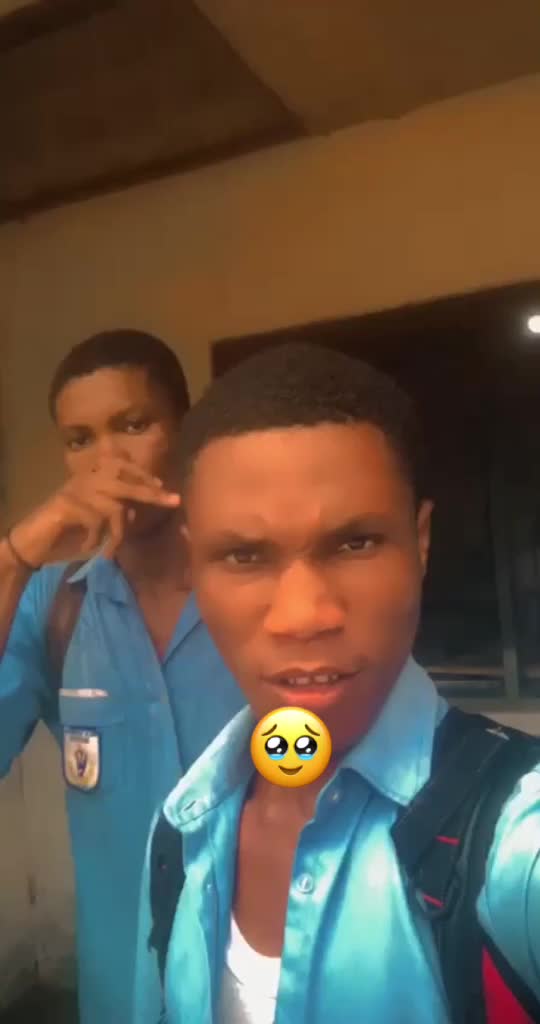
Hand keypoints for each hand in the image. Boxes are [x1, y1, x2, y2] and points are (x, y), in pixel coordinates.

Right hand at [9, 457, 180, 565]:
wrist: (33, 542)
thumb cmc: (66, 532)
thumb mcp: (96, 519)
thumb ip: (114, 510)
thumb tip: (136, 509)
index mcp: (90, 476)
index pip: (120, 463)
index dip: (141, 473)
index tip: (161, 486)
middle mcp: (84, 478)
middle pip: (125, 481)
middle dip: (151, 493)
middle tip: (173, 501)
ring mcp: (76, 490)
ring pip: (116, 505)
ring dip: (119, 531)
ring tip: (113, 549)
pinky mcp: (69, 506)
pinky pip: (99, 520)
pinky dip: (100, 538)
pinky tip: (92, 547)